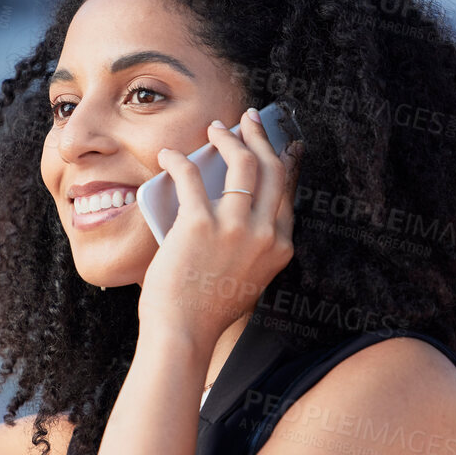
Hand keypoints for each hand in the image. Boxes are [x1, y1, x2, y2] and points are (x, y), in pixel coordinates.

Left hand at [138, 106, 300, 345]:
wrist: (183, 333)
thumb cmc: (206, 312)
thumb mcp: (248, 281)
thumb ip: (251, 251)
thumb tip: (234, 218)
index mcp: (280, 247)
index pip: (287, 192)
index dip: (283, 161)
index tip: (277, 144)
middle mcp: (265, 233)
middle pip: (271, 169)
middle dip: (261, 136)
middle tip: (248, 121)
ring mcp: (235, 227)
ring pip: (241, 163)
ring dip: (227, 138)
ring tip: (215, 129)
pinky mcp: (199, 224)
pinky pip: (191, 177)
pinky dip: (178, 160)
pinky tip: (168, 155)